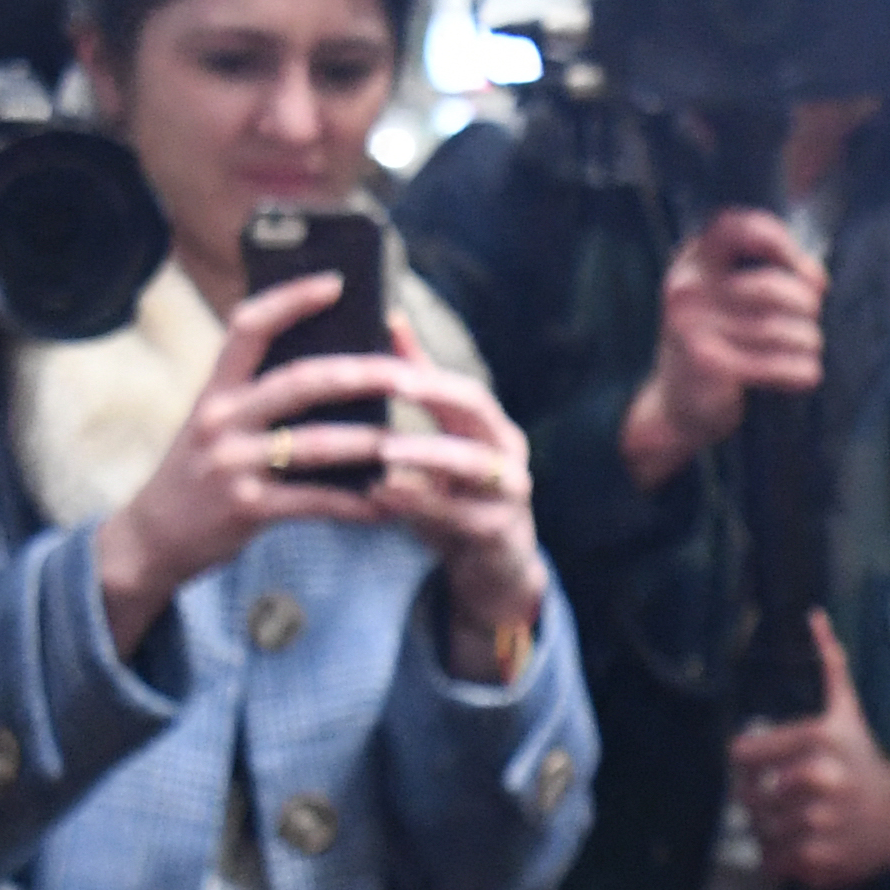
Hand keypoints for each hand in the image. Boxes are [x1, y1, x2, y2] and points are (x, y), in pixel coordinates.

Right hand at [91, 271, 420, 649]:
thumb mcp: (215, 423)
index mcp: (216, 389)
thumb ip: (257, 396)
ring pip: (313, 444)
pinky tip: (385, 506)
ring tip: (407, 443)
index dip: (291, 300)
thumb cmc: (201, 473)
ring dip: (367, 443)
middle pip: (298, 382)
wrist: (152, 538)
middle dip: (358, 374)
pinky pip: (313, 502)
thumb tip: (334, 369)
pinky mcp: (245, 507)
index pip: (249, 326)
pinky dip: (355, 504)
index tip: (336, 283)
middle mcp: (221, 419)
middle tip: (404, 373)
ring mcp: (231, 463)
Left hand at [363, 336, 549, 676]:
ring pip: (472, 464)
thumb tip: (389, 318)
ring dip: (425, 453)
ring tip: (383, 448)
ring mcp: (509, 495)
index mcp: (492, 429)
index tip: (385, 358)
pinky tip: (379, 495)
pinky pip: (457, 516)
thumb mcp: (441, 441)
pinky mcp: (499, 535)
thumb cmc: (458, 498)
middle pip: (477, 411)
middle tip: (390, 384)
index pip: (464, 389)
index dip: (427, 371)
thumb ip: (419, 387)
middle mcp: (508, 455)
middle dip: (434, 396)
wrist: (495, 570)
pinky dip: (418, 504)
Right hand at [616, 209, 826, 487]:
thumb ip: (768, 273)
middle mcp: (687, 289)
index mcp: (693, 261)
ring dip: (809, 342)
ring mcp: (693, 328)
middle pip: (773, 287)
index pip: (738, 227)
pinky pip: (780, 365)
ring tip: (807, 350)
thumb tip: (816, 278)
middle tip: (809, 320)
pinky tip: (805, 374)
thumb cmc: (718, 341)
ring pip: (783, 329)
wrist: (675, 406)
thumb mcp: (729, 297)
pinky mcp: (709, 366)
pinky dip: (803, 371)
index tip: (806, 274)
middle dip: (807, 305)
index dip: (782, 243)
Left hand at [729, 618, 889, 889]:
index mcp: (819, 741)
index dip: (744, 761)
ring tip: (793, 819)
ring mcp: (820, 825)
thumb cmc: (864, 757)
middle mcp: (819, 782)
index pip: (741, 755)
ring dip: (768, 830)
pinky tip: (805, 842)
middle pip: (745, 797)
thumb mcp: (848, 710)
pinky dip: (782, 858)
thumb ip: (830, 663)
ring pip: (758, 833)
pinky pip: (775, 863)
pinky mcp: (820, 862)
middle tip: (776, 796)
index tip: (755, 764)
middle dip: (757, 798)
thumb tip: (815, 614)